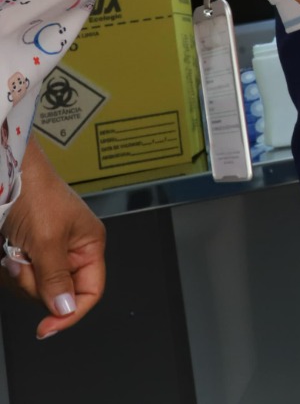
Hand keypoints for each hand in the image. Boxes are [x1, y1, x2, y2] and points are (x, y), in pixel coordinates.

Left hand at [3, 140, 105, 337]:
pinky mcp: (27, 251)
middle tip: (24, 265)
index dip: (72, 311)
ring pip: (35, 287)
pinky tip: (8, 253)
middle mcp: (72, 250)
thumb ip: (57, 277)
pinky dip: (10, 270)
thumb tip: (66, 308)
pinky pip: (20, 278)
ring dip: (19, 276)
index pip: (90, 290)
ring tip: (14, 253)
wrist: (8, 174)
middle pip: (58, 292)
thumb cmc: (36, 193)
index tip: (48, 326)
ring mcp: (48, 251)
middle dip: (35, 284)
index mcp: (89, 245)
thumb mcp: (48, 240)